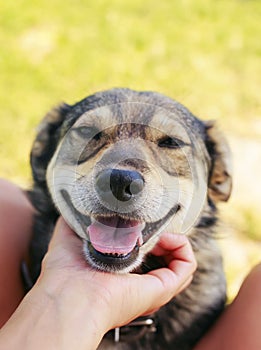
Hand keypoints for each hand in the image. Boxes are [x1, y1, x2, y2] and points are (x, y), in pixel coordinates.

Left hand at [0, 218, 196, 349]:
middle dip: (161, 233)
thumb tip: (85, 202)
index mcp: (118, 270)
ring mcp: (152, 285)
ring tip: (158, 229)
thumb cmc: (66, 270)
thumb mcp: (71, 234)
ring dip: (172, 238)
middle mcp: (137, 280)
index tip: (140, 219)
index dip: (145, 232)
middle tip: (150, 223)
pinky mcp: (163, 288)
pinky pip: (187, 265)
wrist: (70, 294)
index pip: (142, 251)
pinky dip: (182, 246)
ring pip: (177, 259)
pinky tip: (167, 236)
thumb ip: (78, 217)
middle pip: (163, 255)